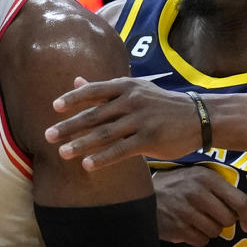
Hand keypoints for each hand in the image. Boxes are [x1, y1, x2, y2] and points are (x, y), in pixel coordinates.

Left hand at [45, 76, 203, 169]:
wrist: (198, 117)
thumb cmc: (161, 104)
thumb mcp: (135, 89)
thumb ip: (104, 89)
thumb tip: (75, 81)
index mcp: (126, 86)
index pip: (94, 90)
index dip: (74, 99)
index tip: (55, 107)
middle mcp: (131, 101)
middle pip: (95, 115)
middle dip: (70, 126)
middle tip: (48, 136)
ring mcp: (141, 120)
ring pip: (105, 134)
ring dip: (81, 144)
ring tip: (62, 153)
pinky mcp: (149, 139)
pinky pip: (121, 150)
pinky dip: (103, 158)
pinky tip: (87, 165)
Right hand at [152, 166, 246, 245]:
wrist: (141, 192)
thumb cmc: (176, 185)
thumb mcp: (199, 178)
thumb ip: (225, 192)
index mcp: (206, 177)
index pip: (240, 201)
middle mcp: (197, 192)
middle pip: (228, 220)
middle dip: (223, 221)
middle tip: (211, 216)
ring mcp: (186, 211)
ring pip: (215, 232)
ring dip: (209, 229)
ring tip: (196, 219)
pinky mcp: (177, 227)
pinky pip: (201, 241)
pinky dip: (197, 237)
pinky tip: (187, 226)